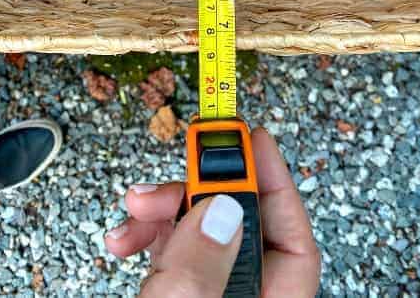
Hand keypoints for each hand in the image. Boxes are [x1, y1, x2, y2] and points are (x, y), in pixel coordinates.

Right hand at [105, 128, 320, 296]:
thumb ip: (199, 266)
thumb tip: (220, 208)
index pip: (294, 239)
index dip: (275, 182)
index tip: (251, 136)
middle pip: (239, 224)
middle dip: (200, 189)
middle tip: (178, 170)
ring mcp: (212, 294)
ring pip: (199, 232)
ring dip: (164, 210)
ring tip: (135, 209)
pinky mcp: (180, 294)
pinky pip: (173, 251)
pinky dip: (149, 236)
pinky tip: (125, 237)